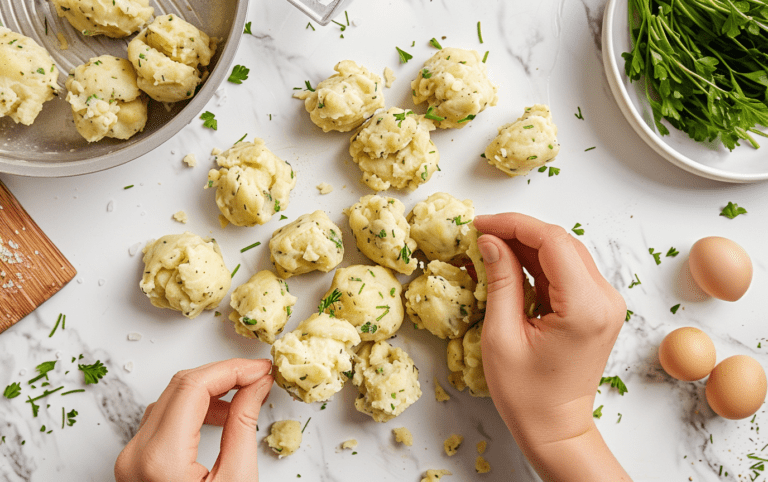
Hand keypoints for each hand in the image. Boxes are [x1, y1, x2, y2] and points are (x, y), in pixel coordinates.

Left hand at [115, 358, 273, 481]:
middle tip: (258, 376)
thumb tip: (256, 385)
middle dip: (223, 374)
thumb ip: (243, 425)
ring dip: (209, 389)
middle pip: (180, 386)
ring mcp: (131, 459)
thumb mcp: (236, 480)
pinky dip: (194, 408)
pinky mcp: (136, 464)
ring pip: (170, 398)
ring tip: (245, 395)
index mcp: (159, 459)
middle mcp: (135, 455)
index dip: (232, 370)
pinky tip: (221, 415)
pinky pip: (163, 419)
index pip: (194, 386)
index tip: (262, 369)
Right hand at [473, 213, 629, 481]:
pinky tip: (510, 263)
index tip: (480, 224)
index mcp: (585, 306)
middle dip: (518, 231)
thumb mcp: (502, 335)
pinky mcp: (597, 307)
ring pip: (564, 252)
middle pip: (561, 241)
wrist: (556, 428)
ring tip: (489, 246)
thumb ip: (501, 280)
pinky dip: (538, 262)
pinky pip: (567, 270)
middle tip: (480, 234)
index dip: (513, 224)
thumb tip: (490, 241)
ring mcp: (605, 302)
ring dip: (527, 244)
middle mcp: (604, 299)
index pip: (553, 241)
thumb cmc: (527, 394)